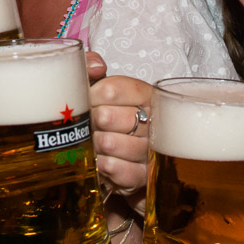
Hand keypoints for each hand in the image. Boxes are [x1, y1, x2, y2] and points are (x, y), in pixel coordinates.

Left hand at [89, 69, 153, 213]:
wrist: (123, 160)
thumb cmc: (111, 120)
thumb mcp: (101, 90)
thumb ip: (91, 68)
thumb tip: (96, 65)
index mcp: (146, 95)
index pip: (111, 89)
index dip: (91, 96)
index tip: (88, 101)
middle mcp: (155, 121)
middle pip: (107, 116)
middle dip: (91, 122)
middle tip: (91, 125)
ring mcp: (152, 151)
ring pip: (110, 143)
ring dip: (95, 145)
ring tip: (95, 143)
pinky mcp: (145, 177)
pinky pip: (118, 170)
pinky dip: (104, 166)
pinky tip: (102, 161)